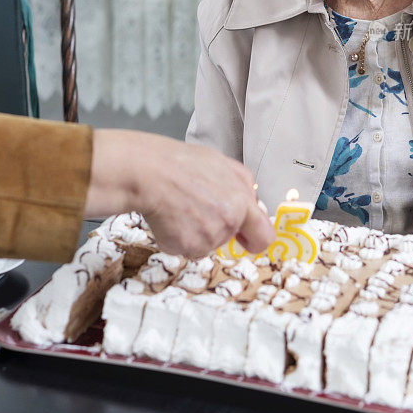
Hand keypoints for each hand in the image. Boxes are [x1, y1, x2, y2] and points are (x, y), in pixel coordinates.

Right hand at [85, 129, 274, 258]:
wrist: (149, 172)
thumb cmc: (181, 164)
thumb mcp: (222, 163)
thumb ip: (242, 184)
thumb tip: (251, 201)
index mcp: (241, 201)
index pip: (263, 235)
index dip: (255, 239)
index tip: (247, 240)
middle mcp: (229, 222)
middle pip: (229, 238)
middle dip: (218, 230)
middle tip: (199, 212)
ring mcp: (208, 237)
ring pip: (206, 243)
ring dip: (195, 232)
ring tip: (181, 207)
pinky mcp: (187, 247)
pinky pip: (186, 249)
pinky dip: (178, 238)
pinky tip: (170, 217)